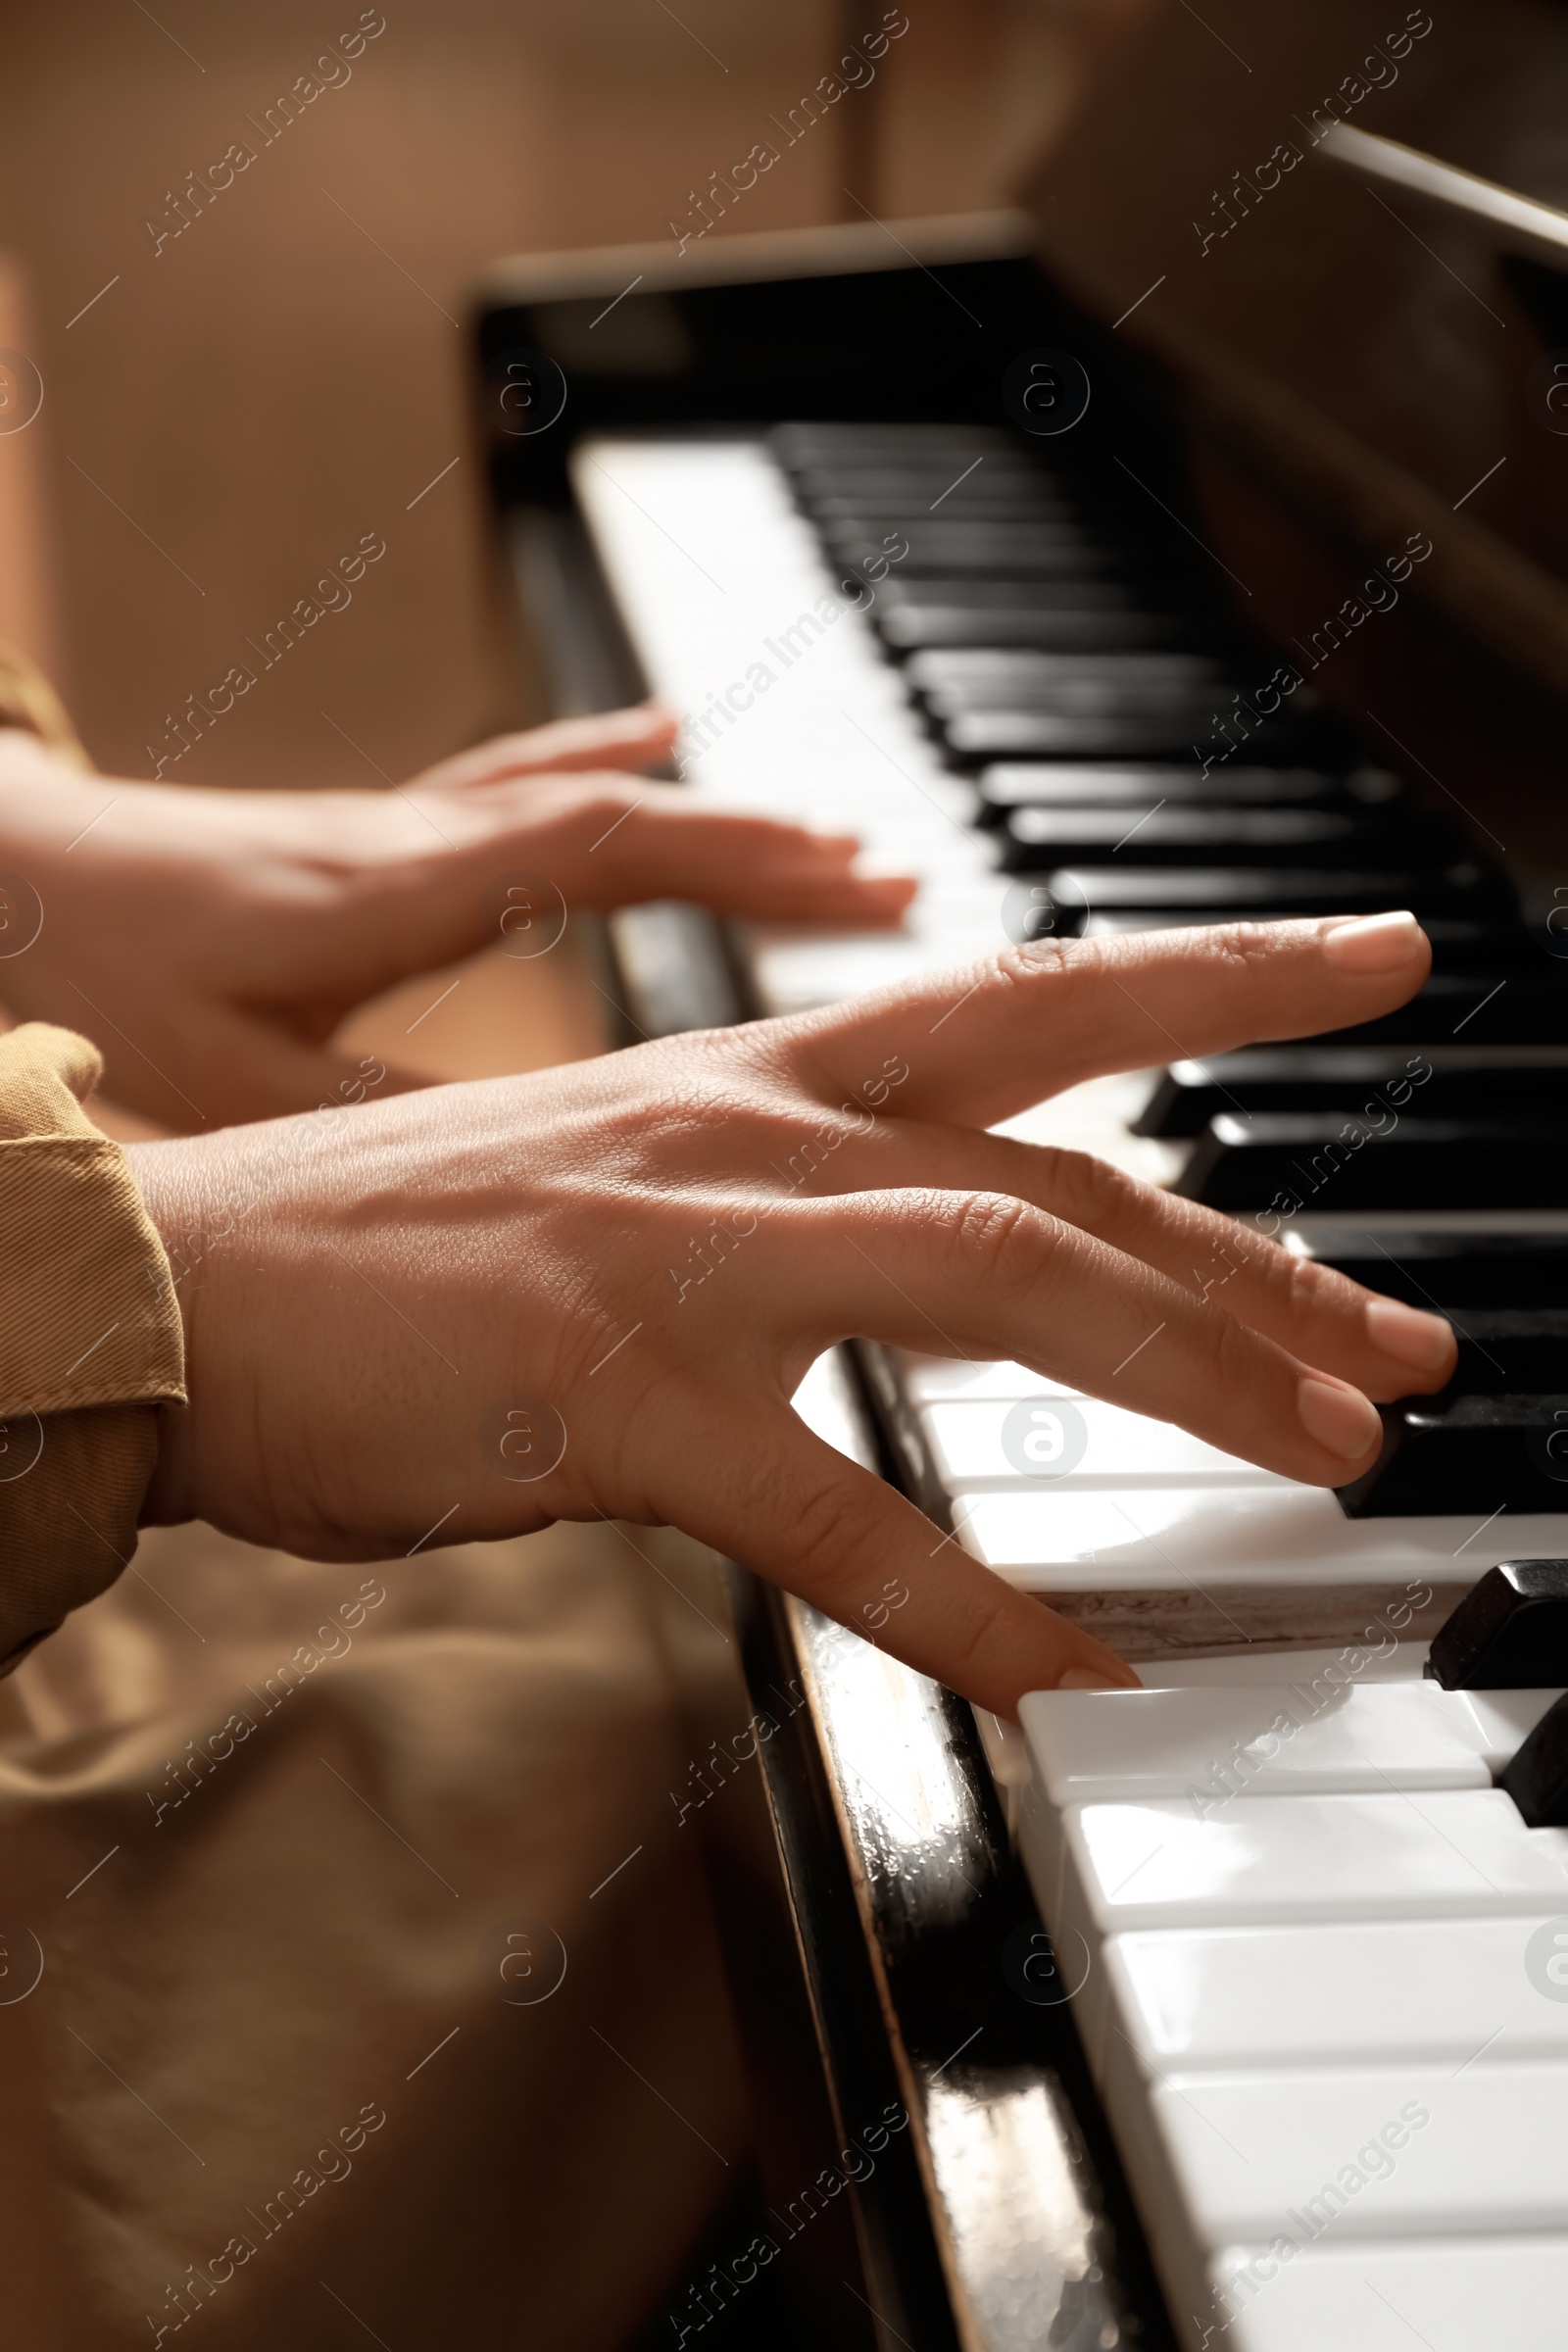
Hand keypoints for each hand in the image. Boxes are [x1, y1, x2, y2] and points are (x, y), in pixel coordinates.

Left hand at [0, 704, 913, 1127]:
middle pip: (630, 813)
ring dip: (714, 814)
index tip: (860, 887)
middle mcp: (422, 841)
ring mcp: (405, 830)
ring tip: (834, 841)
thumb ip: (385, 1124)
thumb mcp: (239, 1082)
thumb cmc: (95, 976)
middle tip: (900, 882)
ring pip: (591, 796)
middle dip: (771, 846)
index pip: (606, 848)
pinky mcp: (381, 843)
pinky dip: (611, 766)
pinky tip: (668, 743)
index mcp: (401, 892)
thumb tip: (531, 1177)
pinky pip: (525, 786)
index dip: (741, 862)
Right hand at [127, 913, 1455, 1715]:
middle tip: (1403, 1342)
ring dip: (1187, 1369)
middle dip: (1261, 1257)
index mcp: (752, 1074)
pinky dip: (964, 1600)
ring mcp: (682, 1251)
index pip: (1032, 998)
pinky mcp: (608, 1392)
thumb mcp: (622, 1173)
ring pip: (997, 1281)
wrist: (180, 1274)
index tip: (1368, 955)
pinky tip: (1064, 1664)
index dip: (1217, 974)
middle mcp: (745, 1130)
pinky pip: (833, 1511)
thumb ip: (783, 1206)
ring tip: (1325, 1452)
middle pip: (1064, 1165)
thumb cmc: (394, 1246)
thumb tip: (917, 1268)